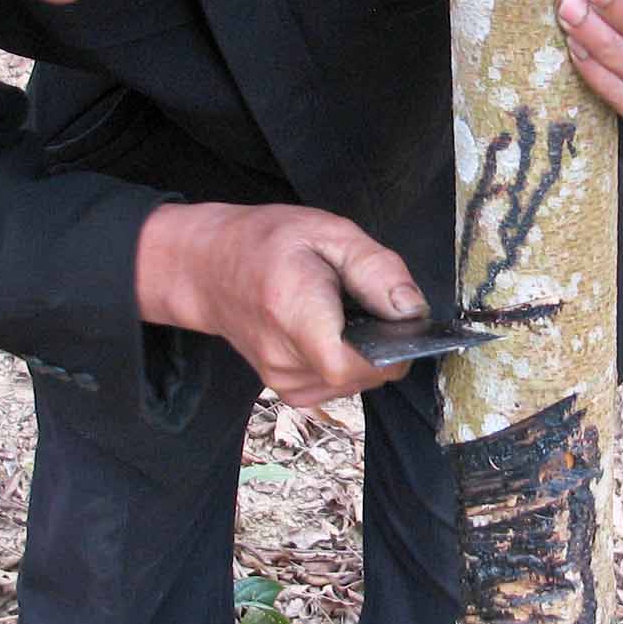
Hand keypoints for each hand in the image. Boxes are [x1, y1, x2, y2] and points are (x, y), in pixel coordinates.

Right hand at [136, 202, 424, 404]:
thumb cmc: (267, 243)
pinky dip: (348, 361)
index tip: (393, 315)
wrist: (208, 269)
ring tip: (341, 313)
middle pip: (365, 374)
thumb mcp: (328, 233)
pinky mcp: (286, 390)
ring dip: (365, 352)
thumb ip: (376, 269)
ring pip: (357, 383)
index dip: (392, 347)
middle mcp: (285, 360)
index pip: (356, 364)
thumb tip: (414, 311)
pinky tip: (333, 332)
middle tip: (363, 302)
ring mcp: (282, 381)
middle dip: (383, 343)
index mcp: (294, 315)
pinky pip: (340, 386)